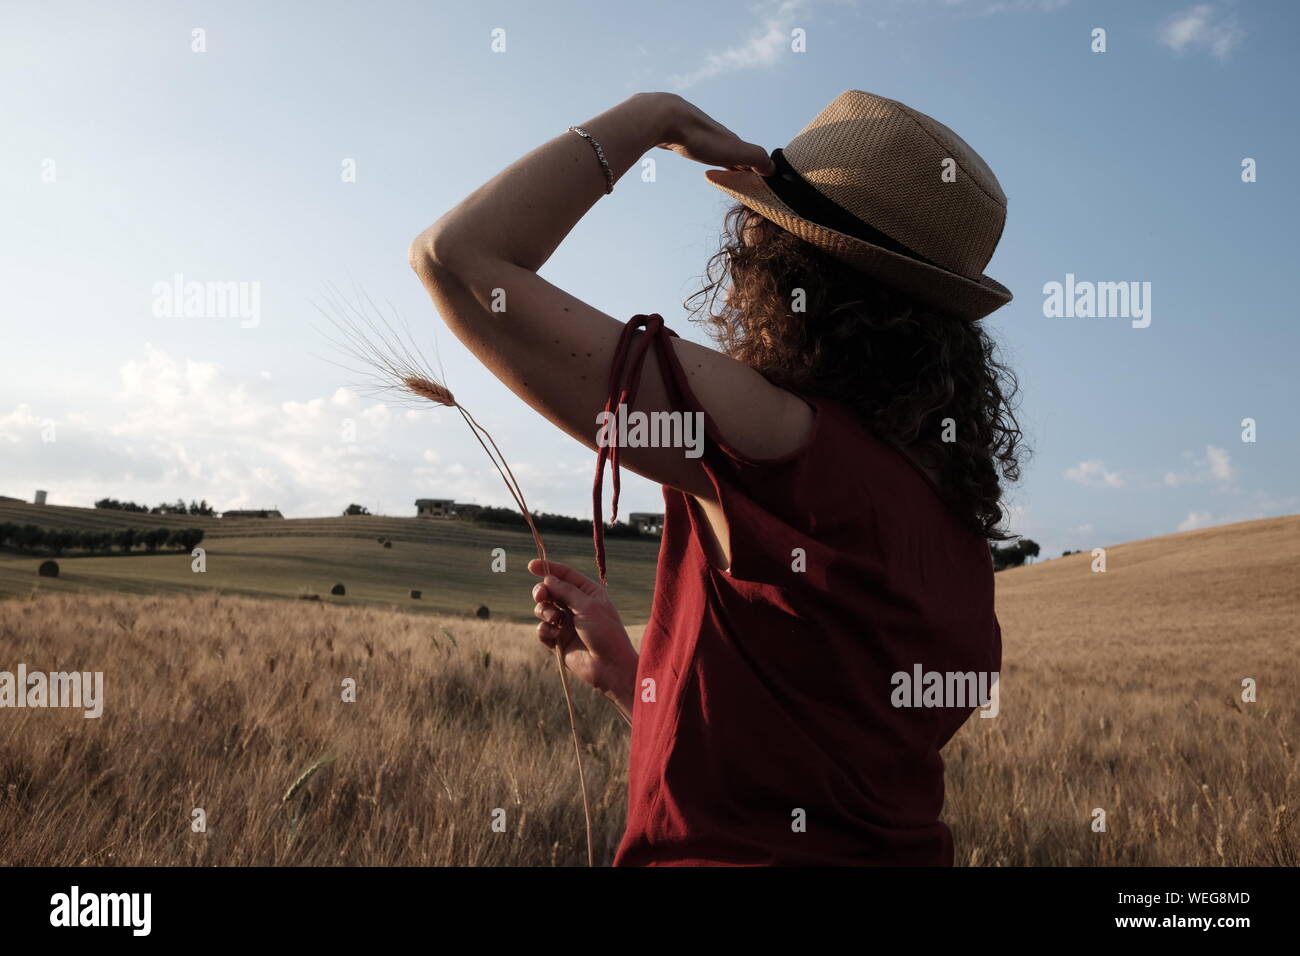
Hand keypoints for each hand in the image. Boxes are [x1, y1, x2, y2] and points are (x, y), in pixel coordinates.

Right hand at [529, 559, 637, 706]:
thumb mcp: (588, 606)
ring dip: (545, 611)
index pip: (565, 575)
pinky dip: (545, 630)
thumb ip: (566, 591)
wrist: (610, 667)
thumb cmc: (605, 633)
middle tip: (541, 596)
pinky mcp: (559, 641)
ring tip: (555, 620)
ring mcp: (567, 624)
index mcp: (588, 593)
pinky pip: (542, 630)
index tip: (531, 566)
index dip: (548, 568)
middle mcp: (576, 606)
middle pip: (550, 591)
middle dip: (542, 591)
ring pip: (543, 610)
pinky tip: (555, 636)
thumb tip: (549, 579)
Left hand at [650, 93, 775, 174]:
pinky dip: (688, 146)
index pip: (745, 155)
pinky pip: (684, 140)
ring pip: (704, 142)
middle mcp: (712, 132)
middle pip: (725, 148)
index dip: (751, 167)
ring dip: (709, 152)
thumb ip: (755, 157)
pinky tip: (682, 147)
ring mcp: (692, 129)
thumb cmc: (699, 137)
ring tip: (709, 161)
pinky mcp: (672, 131)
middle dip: (731, 160)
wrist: (664, 117)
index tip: (754, 179)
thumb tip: (773, 168)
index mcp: (727, 138)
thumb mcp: (733, 150)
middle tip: (734, 174)